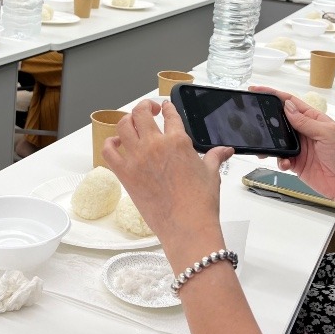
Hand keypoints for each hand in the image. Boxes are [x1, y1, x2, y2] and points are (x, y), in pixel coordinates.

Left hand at [103, 100, 233, 252]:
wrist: (187, 226)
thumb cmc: (200, 202)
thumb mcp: (211, 174)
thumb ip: (215, 156)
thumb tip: (225, 150)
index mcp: (178, 141)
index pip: (170, 115)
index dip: (167, 107)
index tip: (165, 107)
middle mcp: (155, 145)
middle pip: (142, 113)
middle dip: (146, 107)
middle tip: (149, 109)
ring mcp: (137, 158)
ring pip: (123, 126)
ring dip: (128, 120)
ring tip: (133, 123)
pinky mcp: (125, 174)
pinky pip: (109, 151)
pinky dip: (110, 143)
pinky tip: (116, 143)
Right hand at [251, 87, 334, 206]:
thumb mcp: (328, 134)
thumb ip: (306, 121)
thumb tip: (288, 107)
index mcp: (313, 119)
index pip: (290, 103)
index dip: (274, 95)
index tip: (257, 90)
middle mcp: (305, 131)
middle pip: (280, 120)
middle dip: (266, 119)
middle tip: (253, 119)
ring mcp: (300, 147)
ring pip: (277, 140)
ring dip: (270, 143)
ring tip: (264, 146)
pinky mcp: (296, 163)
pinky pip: (281, 159)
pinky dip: (279, 161)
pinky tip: (284, 163)